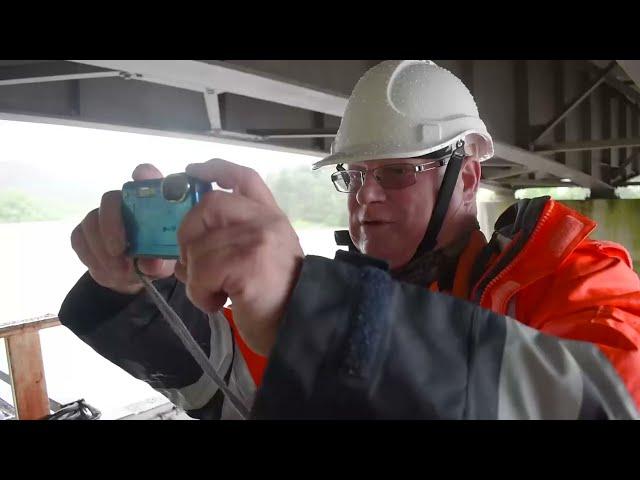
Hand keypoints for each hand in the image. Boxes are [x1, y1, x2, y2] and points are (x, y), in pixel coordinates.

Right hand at [70, 163, 175, 294]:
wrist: (132, 276)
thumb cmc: (154, 261)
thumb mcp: (164, 264)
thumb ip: (159, 262)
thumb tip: (150, 263)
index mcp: (151, 203)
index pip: (148, 177)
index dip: (144, 174)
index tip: (141, 176)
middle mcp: (124, 203)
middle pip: (110, 199)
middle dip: (111, 225)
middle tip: (119, 252)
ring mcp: (102, 215)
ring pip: (91, 221)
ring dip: (101, 250)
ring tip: (119, 272)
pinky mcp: (84, 230)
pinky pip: (78, 238)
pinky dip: (90, 257)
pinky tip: (107, 271)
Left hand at [174, 159, 303, 356]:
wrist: (303, 326)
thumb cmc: (279, 298)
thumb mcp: (266, 256)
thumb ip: (237, 238)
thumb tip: (190, 241)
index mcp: (271, 217)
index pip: (244, 177)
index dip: (215, 169)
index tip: (192, 172)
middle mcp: (267, 222)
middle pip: (209, 206)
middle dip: (187, 235)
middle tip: (193, 263)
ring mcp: (259, 240)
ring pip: (198, 246)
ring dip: (194, 277)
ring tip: (212, 293)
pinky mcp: (248, 265)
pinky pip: (201, 272)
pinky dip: (199, 292)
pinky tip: (216, 302)